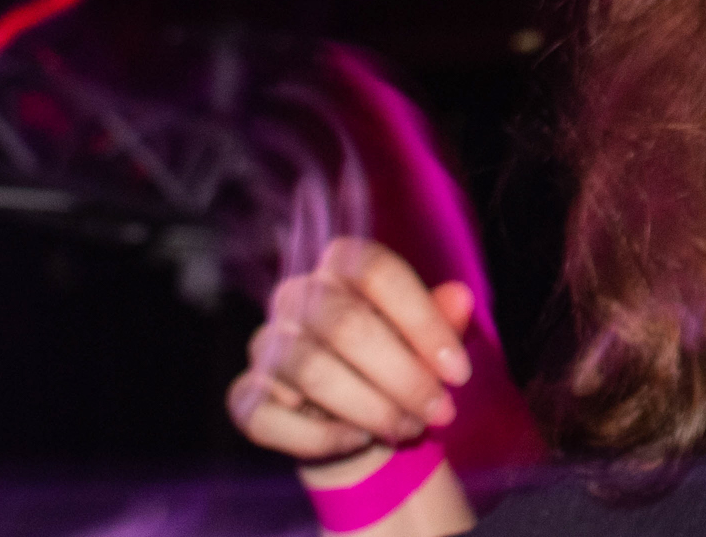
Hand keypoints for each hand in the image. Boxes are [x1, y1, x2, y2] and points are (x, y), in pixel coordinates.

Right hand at [227, 236, 476, 467]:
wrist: (357, 429)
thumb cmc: (394, 367)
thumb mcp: (427, 343)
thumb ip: (444, 319)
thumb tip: (461, 298)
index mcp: (340, 265)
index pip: (376, 271)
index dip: (423, 321)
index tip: (458, 372)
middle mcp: (294, 296)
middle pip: (345, 324)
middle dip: (402, 375)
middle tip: (438, 410)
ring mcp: (264, 346)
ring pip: (312, 372)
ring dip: (370, 408)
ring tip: (408, 428)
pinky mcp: (244, 397)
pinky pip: (272, 418)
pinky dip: (323, 437)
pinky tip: (359, 440)